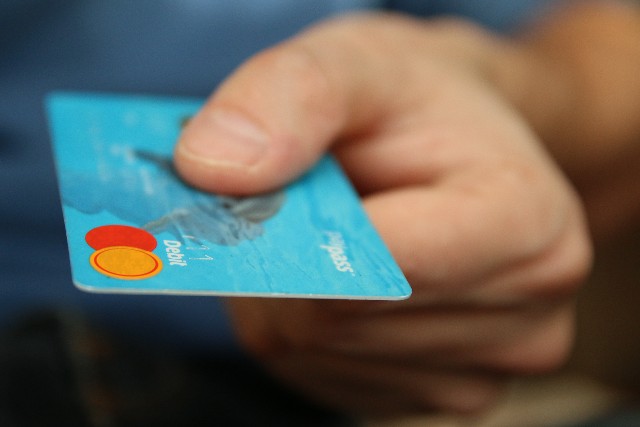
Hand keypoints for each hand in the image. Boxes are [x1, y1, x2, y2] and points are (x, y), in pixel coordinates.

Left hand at [174, 14, 590, 414]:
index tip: (263, 189)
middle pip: (335, 321)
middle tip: (296, 203)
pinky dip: (305, 329)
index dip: (295, 230)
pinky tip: (340, 280)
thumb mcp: (358, 60)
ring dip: (288, 295)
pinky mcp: (442, 394)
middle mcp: (526, 312)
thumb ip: (291, 95)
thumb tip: (212, 168)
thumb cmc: (415, 105)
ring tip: (329, 235)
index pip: (379, 263)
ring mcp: (486, 370)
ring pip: (318, 354)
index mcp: (527, 222)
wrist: (459, 145)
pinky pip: (325, 376)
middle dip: (284, 260)